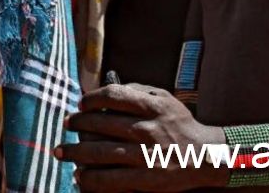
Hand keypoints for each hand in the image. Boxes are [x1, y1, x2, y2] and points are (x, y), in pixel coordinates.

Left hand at [55, 84, 226, 191]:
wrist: (206, 157)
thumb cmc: (181, 124)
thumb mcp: (166, 99)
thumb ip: (138, 91)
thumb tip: (108, 88)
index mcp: (153, 107)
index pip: (112, 96)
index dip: (91, 99)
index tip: (81, 104)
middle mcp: (149, 130)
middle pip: (101, 125)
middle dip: (77, 124)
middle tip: (66, 124)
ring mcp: (147, 156)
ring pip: (101, 153)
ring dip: (76, 153)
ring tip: (61, 152)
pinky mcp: (147, 179)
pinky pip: (111, 180)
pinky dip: (92, 179)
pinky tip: (80, 176)